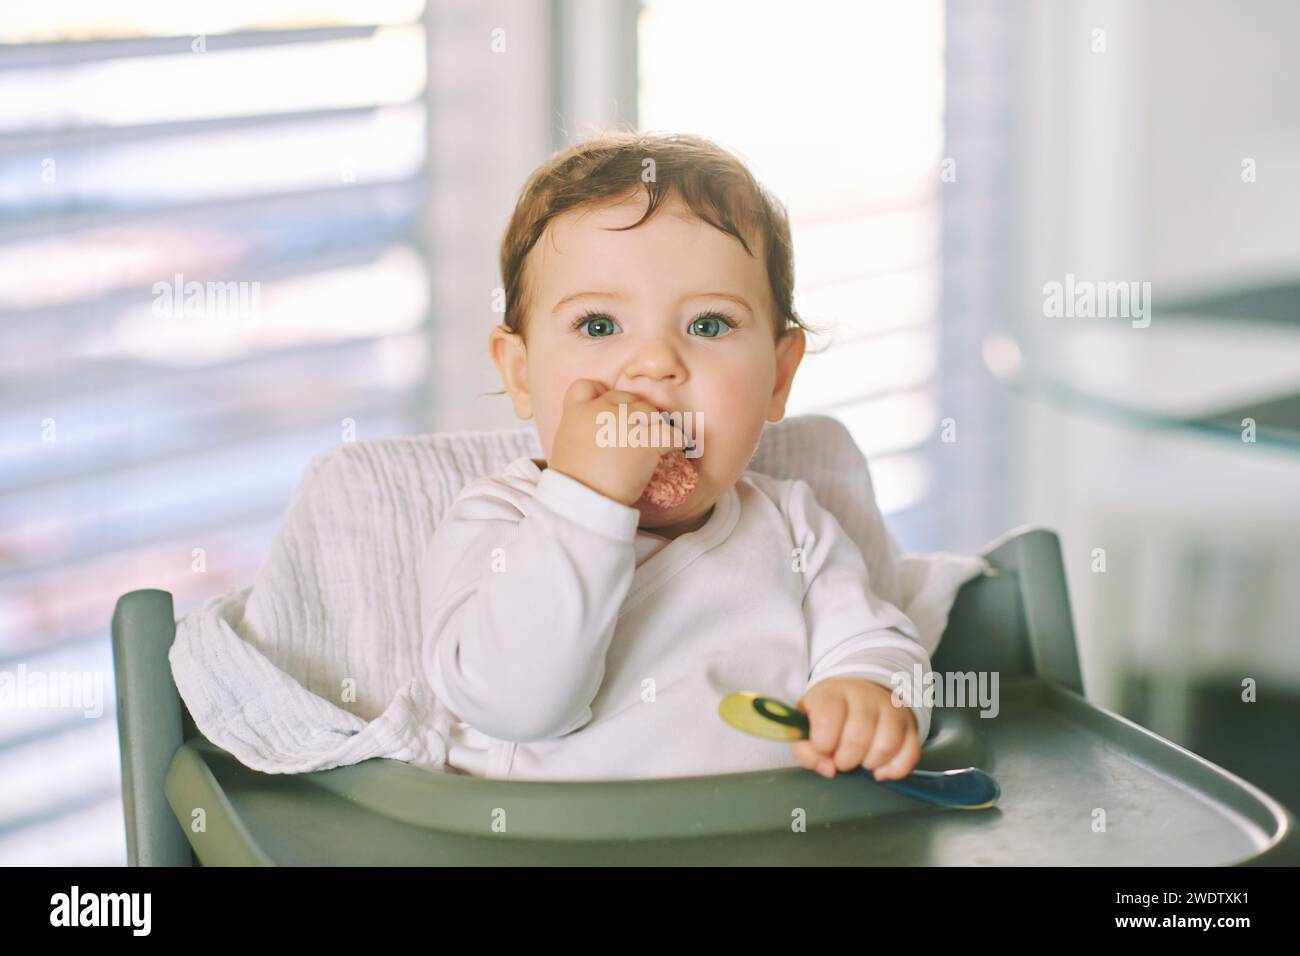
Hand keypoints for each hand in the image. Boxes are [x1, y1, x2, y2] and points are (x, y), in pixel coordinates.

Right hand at [548, 378, 688, 505]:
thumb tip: (600, 427)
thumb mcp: (565, 445)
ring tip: (653, 444)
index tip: (609, 409)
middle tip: (635, 437)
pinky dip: (675, 441)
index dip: (601, 395)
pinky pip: (671, 433)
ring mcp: (626, 423)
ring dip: (653, 427)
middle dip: (632, 415)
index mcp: (576, 411)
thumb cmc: (575, 481)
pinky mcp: (647, 441)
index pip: (587, 386)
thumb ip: (580, 427)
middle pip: (626, 399)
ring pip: (650, 412)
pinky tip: (673, 449)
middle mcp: (601, 410)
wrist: (586, 500)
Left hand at [790, 677, 920, 780]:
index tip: (821, 747)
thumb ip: (805, 750)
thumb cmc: (828, 714)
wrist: (857, 693)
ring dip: (869, 764)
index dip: (822, 745)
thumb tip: (828, 770)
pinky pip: (910, 754)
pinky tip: (879, 770)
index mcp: (832, 692)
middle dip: (845, 760)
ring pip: (886, 746)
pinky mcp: (909, 725)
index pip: (827, 720)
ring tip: (860, 760)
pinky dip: (894, 770)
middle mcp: (864, 696)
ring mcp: (890, 709)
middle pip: (857, 739)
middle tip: (840, 759)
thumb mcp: (805, 725)